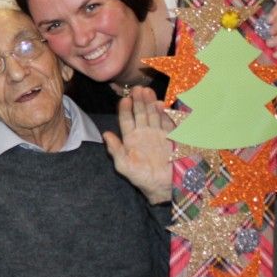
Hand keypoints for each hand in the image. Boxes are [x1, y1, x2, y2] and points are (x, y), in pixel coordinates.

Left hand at [103, 87, 173, 204]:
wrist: (162, 187)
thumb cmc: (140, 177)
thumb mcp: (124, 165)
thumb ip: (115, 150)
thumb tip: (105, 134)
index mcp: (131, 137)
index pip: (126, 119)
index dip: (125, 109)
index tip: (125, 100)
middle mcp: (144, 132)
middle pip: (141, 113)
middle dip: (139, 101)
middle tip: (138, 89)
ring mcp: (158, 133)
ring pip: (154, 115)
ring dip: (151, 104)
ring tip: (149, 93)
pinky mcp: (171, 137)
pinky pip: (168, 123)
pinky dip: (165, 114)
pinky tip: (162, 106)